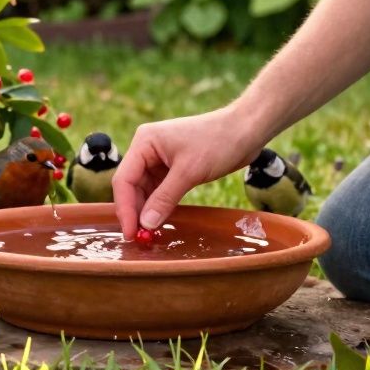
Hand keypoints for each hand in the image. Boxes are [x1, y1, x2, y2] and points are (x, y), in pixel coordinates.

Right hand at [112, 106, 263, 236]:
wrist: (245, 130)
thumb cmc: (217, 142)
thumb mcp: (189, 172)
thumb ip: (164, 199)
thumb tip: (146, 225)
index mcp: (144, 142)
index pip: (124, 179)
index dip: (125, 208)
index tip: (132, 233)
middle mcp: (147, 149)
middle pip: (132, 186)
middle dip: (135, 211)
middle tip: (140, 239)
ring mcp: (159, 158)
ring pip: (145, 190)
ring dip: (147, 210)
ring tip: (150, 234)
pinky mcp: (173, 167)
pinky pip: (159, 190)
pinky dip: (159, 205)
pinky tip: (161, 221)